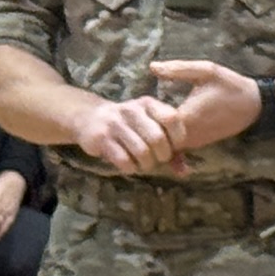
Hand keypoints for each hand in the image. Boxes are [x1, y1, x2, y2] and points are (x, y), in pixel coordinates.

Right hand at [68, 93, 185, 172]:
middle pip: (158, 139)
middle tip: (158, 159)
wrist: (89, 117)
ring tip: (143, 163)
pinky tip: (129, 165)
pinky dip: (131, 168)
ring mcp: (115, 124)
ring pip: (142, 152)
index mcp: (148, 104)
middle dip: (162, 156)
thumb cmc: (128, 125)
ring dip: (146, 164)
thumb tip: (185, 171)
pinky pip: (124, 160)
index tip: (174, 147)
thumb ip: (170, 146)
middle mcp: (132, 110)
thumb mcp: (149, 127)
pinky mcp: (101, 138)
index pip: (172, 118)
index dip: (178, 137)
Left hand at [145, 60, 266, 153]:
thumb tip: (152, 66)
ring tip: (146, 120)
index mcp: (188, 117)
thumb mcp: (206, 70)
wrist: (255, 105)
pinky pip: (178, 147)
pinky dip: (168, 139)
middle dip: (147, 130)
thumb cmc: (230, 85)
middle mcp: (190, 135)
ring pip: (167, 146)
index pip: (155, 127)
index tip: (138, 105)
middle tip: (137, 115)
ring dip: (156, 135)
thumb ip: (178, 69)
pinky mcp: (199, 144)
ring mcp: (195, 142)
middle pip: (157, 141)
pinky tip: (162, 125)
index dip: (144, 118)